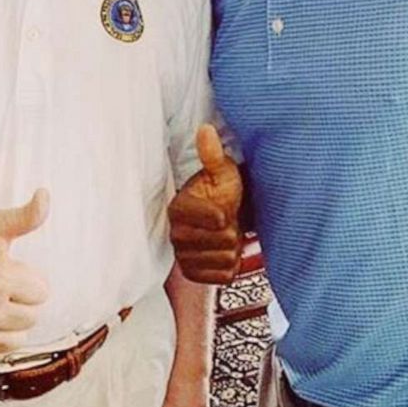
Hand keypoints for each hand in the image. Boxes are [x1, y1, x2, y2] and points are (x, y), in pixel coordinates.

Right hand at [168, 124, 242, 283]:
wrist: (225, 214)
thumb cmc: (223, 189)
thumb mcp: (222, 170)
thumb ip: (212, 154)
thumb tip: (205, 130)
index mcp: (178, 208)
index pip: (216, 219)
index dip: (227, 213)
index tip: (225, 205)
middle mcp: (176, 235)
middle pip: (223, 240)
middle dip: (231, 230)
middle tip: (227, 220)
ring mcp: (184, 257)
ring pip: (225, 258)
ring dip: (232, 247)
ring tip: (225, 234)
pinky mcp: (194, 274)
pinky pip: (224, 276)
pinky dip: (231, 265)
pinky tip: (224, 251)